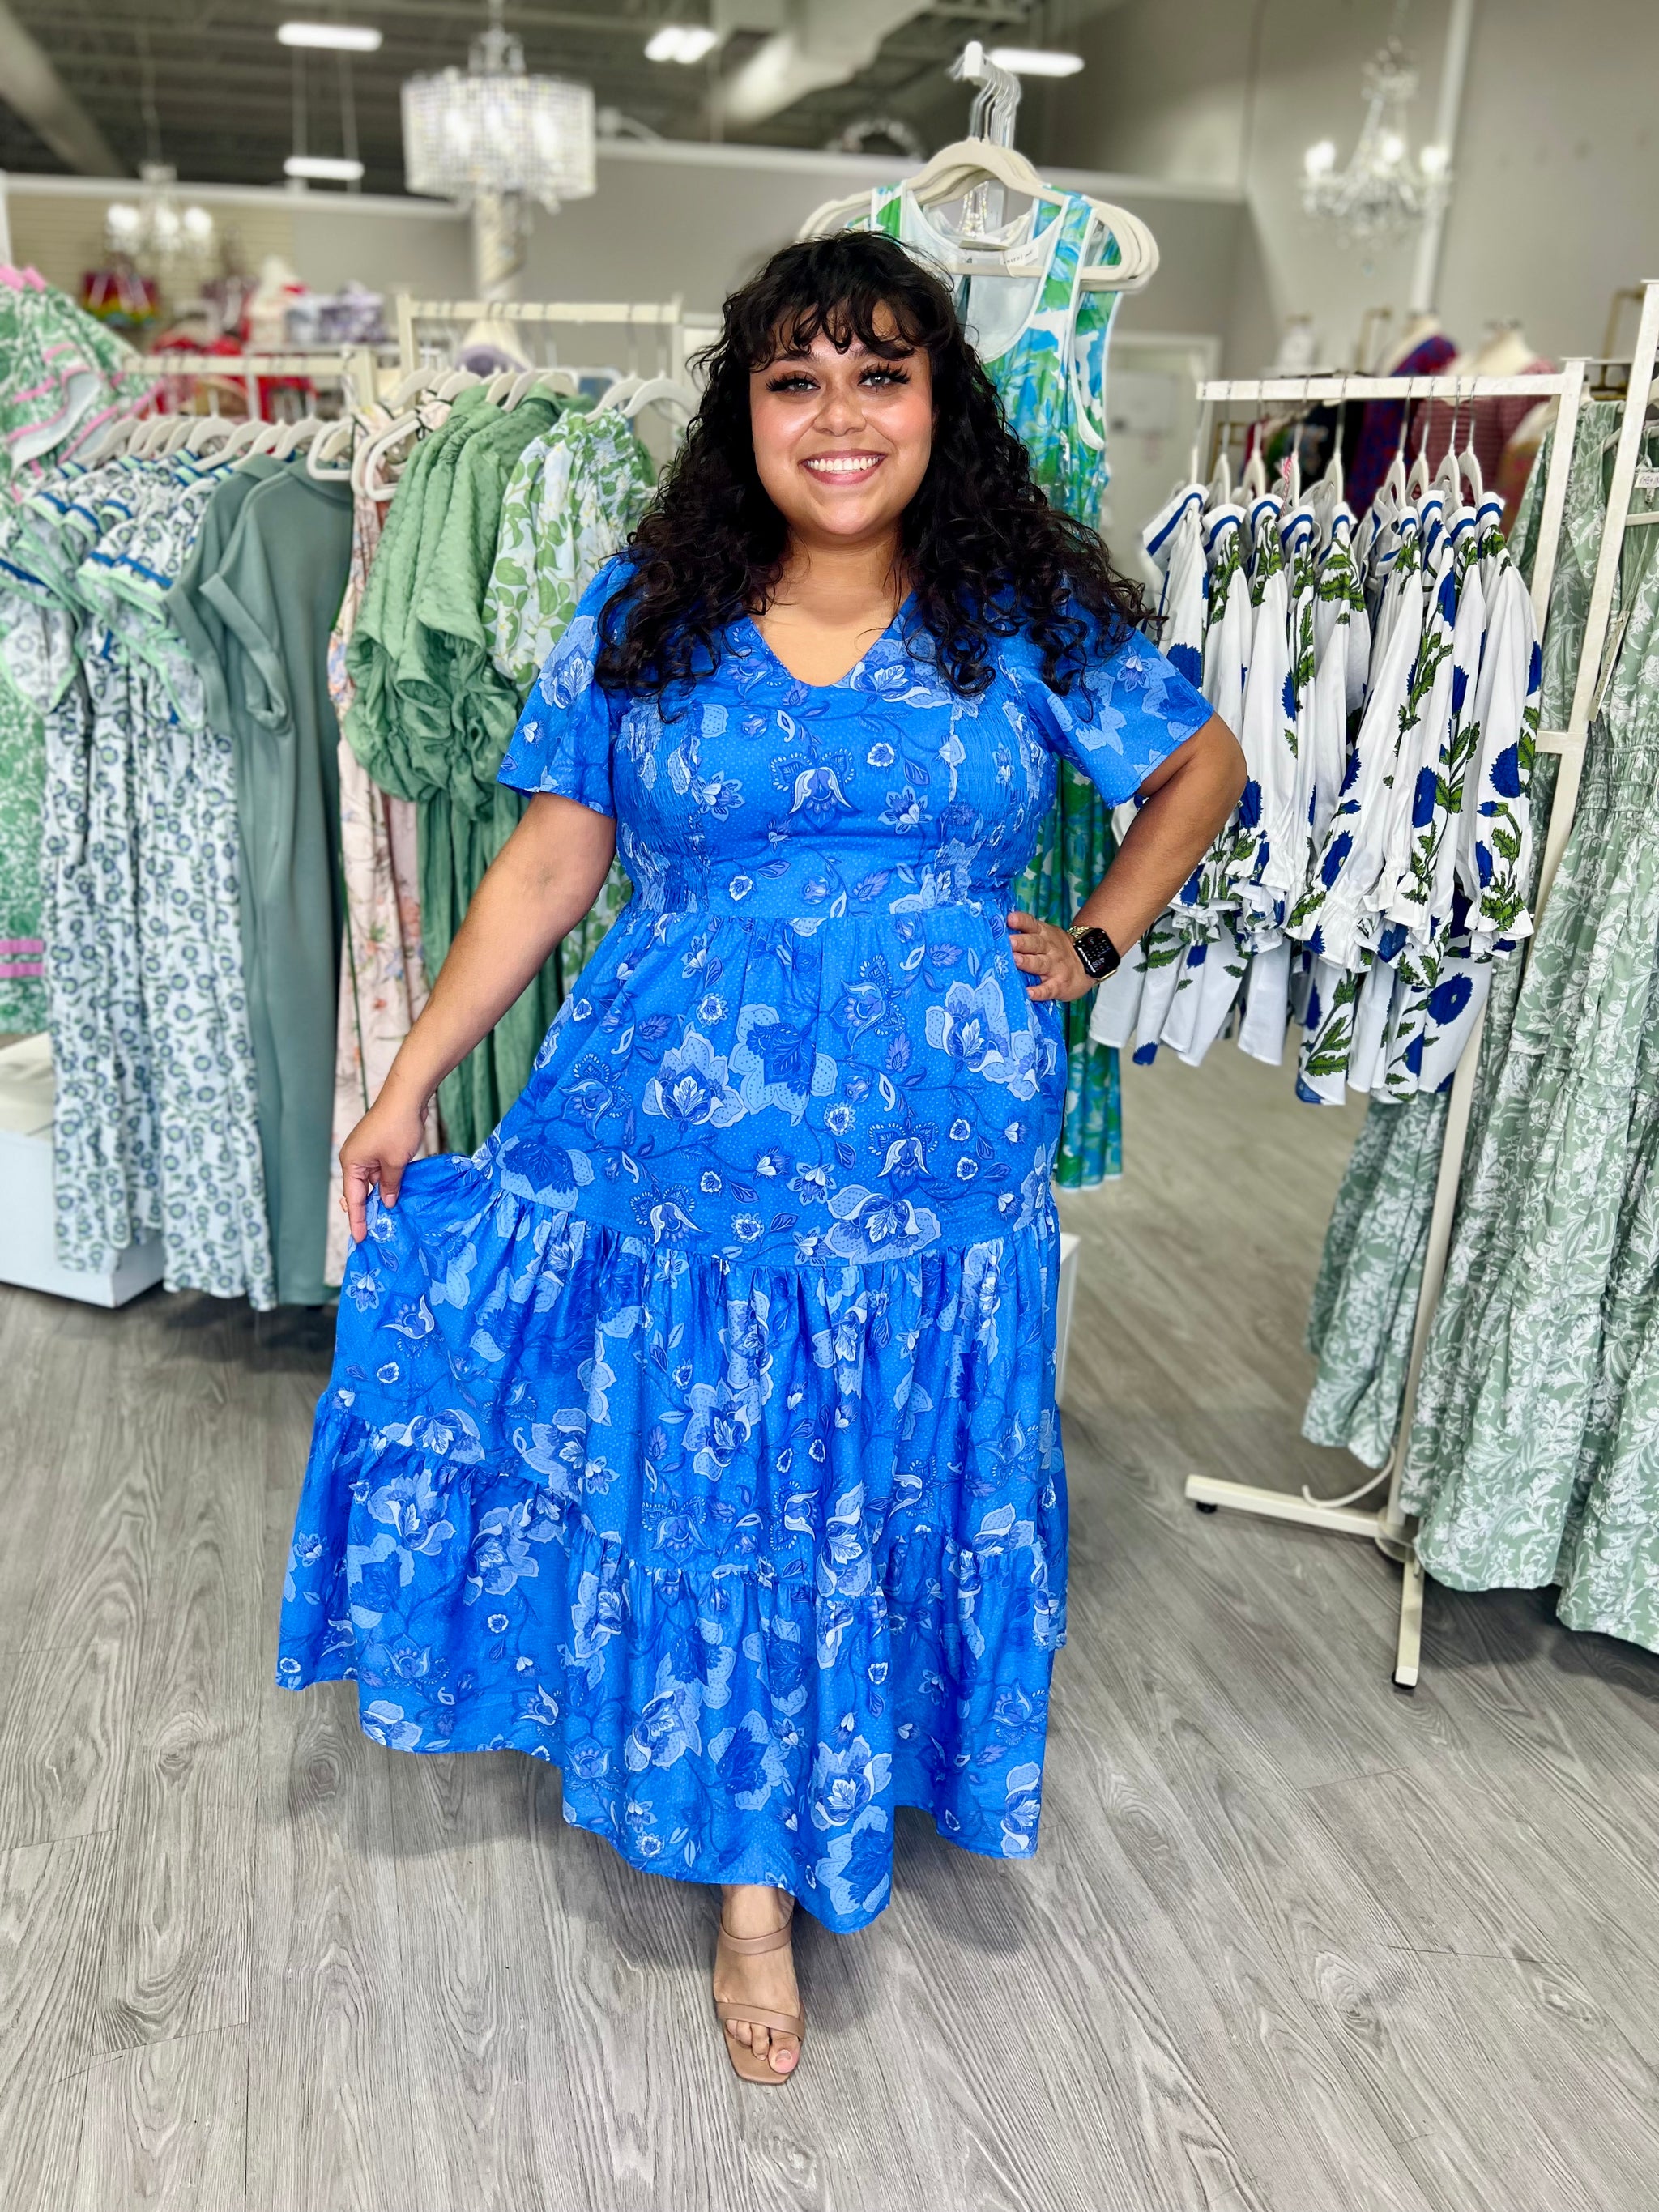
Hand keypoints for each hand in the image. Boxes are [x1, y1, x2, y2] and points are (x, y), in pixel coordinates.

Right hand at [338, 1084, 429, 1243]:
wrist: (407, 1097)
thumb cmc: (397, 1128)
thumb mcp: (395, 1163)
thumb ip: (390, 1186)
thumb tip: (386, 1203)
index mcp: (351, 1162)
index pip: (353, 1198)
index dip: (357, 1219)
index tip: (360, 1238)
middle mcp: (355, 1158)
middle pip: (360, 1190)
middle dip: (368, 1209)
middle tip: (373, 1232)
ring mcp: (367, 1151)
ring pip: (373, 1181)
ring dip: (382, 1195)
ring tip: (389, 1218)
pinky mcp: (379, 1146)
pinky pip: (381, 1170)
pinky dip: (388, 1182)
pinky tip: (397, 1194)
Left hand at [1007, 911, 1094, 1002]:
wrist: (1088, 965)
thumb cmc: (1057, 949)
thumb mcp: (1047, 934)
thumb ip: (1027, 932)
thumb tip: (999, 930)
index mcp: (1044, 934)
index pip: (1032, 924)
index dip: (1022, 921)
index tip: (1010, 919)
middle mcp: (1049, 949)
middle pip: (1035, 944)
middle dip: (1022, 942)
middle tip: (1009, 941)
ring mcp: (1055, 967)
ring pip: (1040, 964)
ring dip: (1028, 962)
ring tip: (1016, 960)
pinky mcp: (1059, 985)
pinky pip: (1048, 989)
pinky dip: (1039, 991)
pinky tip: (1029, 993)